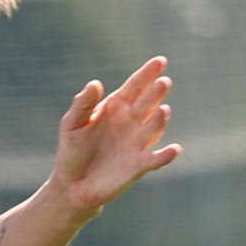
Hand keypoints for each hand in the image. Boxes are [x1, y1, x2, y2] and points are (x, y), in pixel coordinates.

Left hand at [51, 57, 179, 212]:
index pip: (135, 86)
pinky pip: (155, 159)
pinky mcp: (138, 166)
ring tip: (163, 109)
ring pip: (154, 127)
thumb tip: (96, 83)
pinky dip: (166, 155)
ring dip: (160, 119)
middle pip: (147, 103)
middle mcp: (131, 122)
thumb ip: (83, 104)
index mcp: (116, 108)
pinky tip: (174, 149)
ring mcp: (137, 143)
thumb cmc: (72, 150)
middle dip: (156, 93)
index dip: (147, 74)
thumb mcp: (72, 124)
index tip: (160, 61)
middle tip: (162, 82)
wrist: (72, 185)